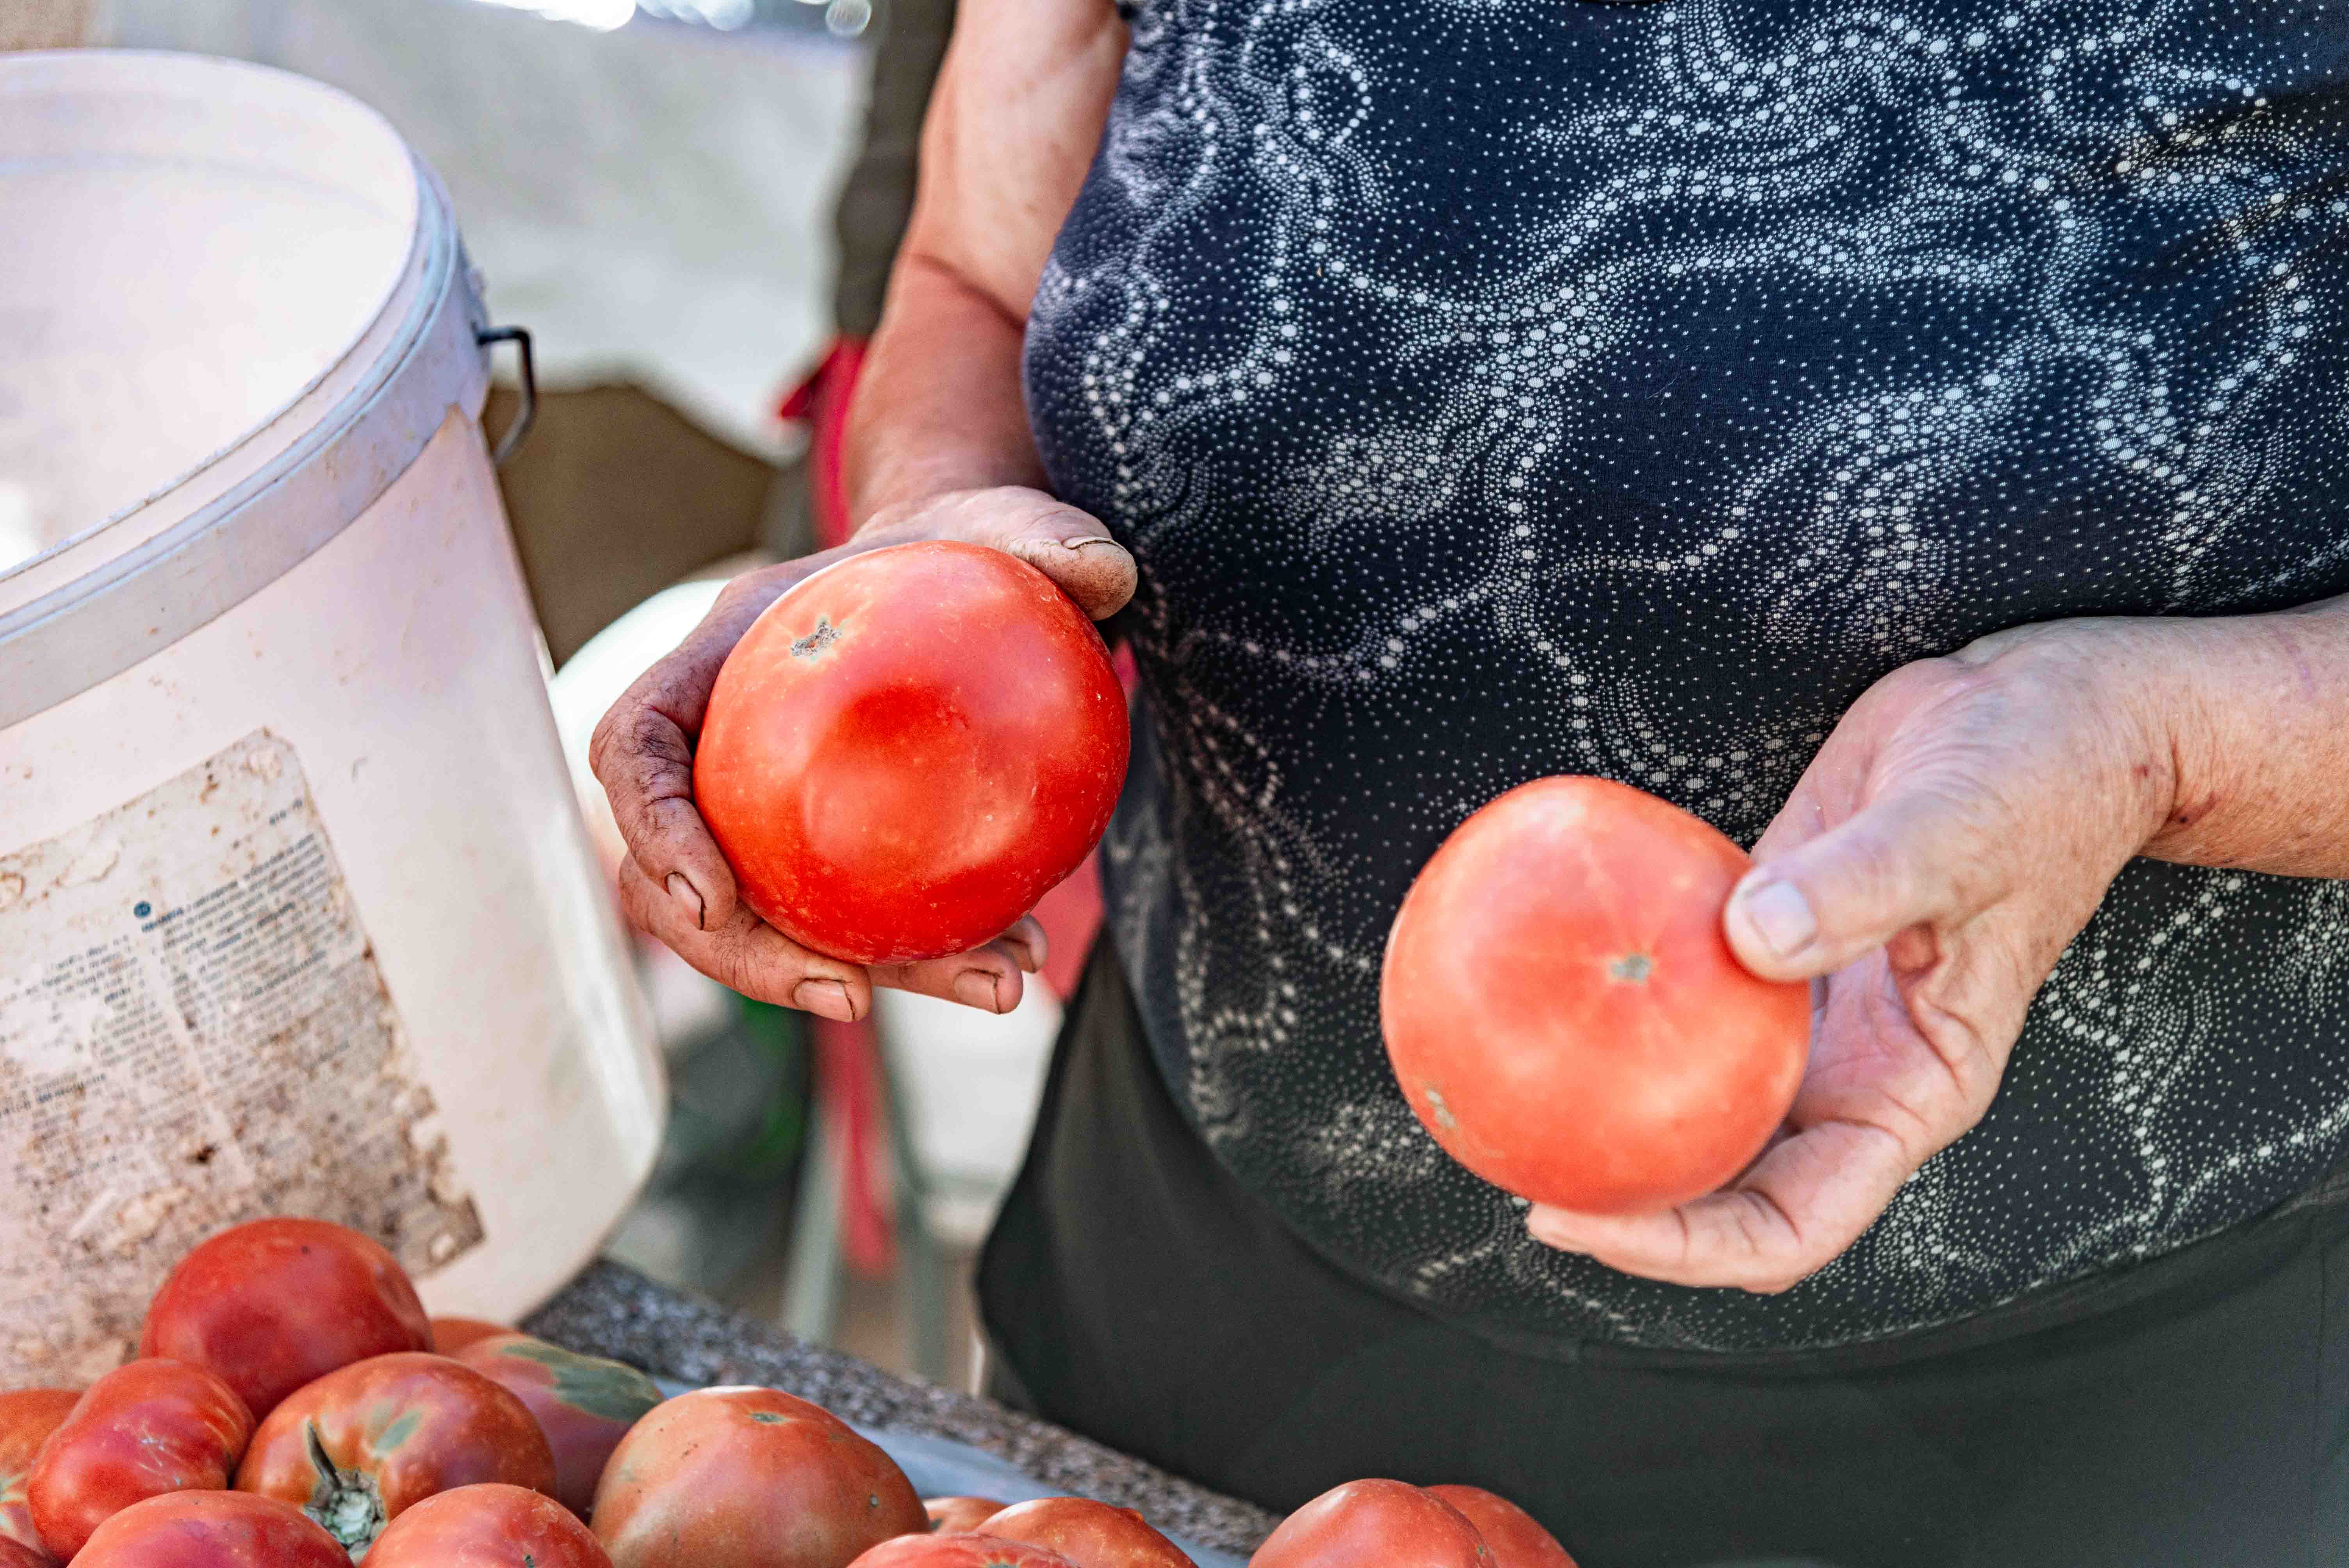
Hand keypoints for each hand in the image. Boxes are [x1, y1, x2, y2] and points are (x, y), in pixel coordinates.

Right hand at [590, 486, 1134, 1021]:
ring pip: (774, 922)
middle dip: (747, 954)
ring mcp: (772, 809)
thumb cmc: (965, 541)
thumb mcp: (1005, 524)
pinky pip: (860, 923)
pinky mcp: (835, 853)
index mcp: (724, 654)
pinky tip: (1018, 964)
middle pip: (679, 877)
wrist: (975, 573)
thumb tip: (1106, 570)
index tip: (713, 897)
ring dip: (863, 974)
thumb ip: (1045, 537)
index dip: (653, 825)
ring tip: (989, 987)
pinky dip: (933, 956)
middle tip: (850, 997)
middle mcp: (729, 742)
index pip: (635, 744)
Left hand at [1524, 619, 2186, 1291]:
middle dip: (1622, 1199)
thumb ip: (1863, 888)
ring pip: (1689, 1097)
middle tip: (1509, 1165)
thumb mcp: (1960, 829)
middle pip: (1722, 1182)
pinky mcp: (1762, 937)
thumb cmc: (2041, 782)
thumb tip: (1753, 939)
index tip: (1584, 1220)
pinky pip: (1678, 993)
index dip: (1687, 1245)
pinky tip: (1540, 978)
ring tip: (1498, 1093)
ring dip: (1605, 1107)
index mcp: (1910, 1091)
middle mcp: (1849, 1072)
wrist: (2047, 714)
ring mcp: (1802, 1011)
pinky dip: (1616, 998)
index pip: (1792, 1223)